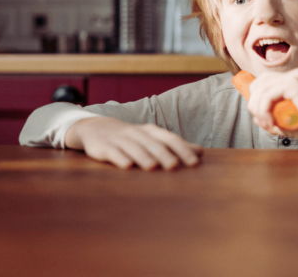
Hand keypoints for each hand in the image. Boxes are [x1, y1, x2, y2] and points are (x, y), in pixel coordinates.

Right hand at [65, 117, 202, 170]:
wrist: (95, 128)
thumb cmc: (132, 138)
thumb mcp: (153, 138)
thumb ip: (175, 146)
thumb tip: (201, 152)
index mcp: (151, 131)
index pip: (170, 139)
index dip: (183, 149)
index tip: (195, 163)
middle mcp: (137, 134)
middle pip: (153, 144)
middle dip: (164, 154)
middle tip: (174, 166)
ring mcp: (119, 140)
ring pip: (133, 148)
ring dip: (143, 157)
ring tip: (152, 167)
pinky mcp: (103, 147)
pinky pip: (112, 152)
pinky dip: (119, 158)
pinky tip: (126, 166)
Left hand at [246, 68, 297, 142]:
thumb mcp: (290, 123)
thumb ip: (274, 121)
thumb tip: (256, 118)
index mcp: (295, 79)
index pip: (265, 81)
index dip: (256, 98)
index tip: (262, 118)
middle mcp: (294, 74)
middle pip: (260, 82)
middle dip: (254, 102)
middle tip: (262, 121)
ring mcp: (295, 76)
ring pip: (261, 88)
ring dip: (258, 108)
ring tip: (268, 123)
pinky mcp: (294, 83)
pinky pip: (268, 94)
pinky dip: (264, 109)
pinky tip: (271, 121)